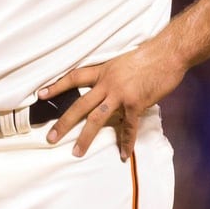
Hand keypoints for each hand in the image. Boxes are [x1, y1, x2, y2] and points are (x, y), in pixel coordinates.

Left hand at [42, 37, 188, 157]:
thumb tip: (107, 90)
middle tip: (50, 137)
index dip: (57, 86)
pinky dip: (126, 142)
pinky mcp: (136, 103)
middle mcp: (107, 83)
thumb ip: (112, 76)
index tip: (41, 95)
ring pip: (97, 119)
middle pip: (79, 105)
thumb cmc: (149, 55)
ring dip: (85, 137)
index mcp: (103, 71)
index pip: (74, 77)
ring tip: (76, 152)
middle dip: (64, 122)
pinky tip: (123, 155)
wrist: (168, 53)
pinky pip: (128, 127)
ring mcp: (121, 94)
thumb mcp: (122, 61)